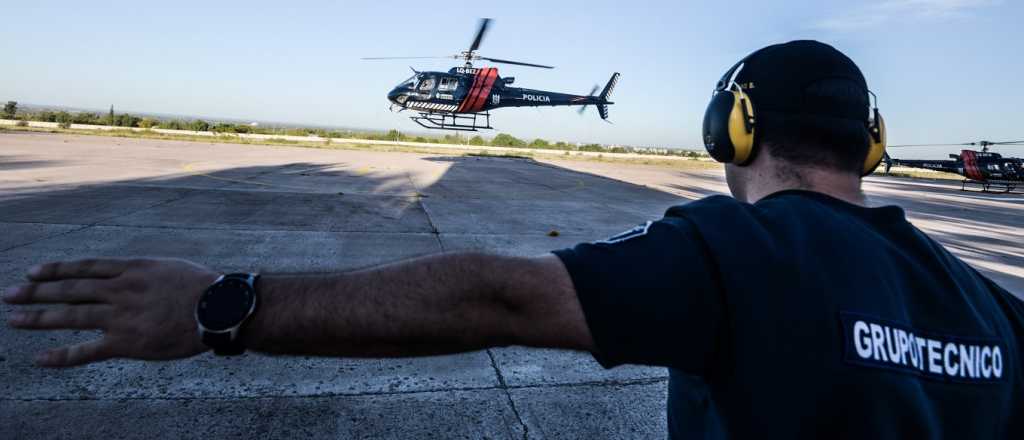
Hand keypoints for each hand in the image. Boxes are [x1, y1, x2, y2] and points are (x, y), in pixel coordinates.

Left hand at [3, 258, 219, 366]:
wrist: (219, 309)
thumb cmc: (203, 288)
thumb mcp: (169, 268)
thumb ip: (144, 273)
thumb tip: (130, 275)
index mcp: (132, 270)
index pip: (85, 268)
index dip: (56, 269)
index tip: (34, 272)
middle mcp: (120, 290)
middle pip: (70, 290)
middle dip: (36, 292)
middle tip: (10, 295)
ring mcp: (121, 316)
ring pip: (71, 316)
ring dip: (39, 318)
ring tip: (15, 320)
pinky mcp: (127, 342)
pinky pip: (88, 350)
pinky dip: (62, 355)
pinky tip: (41, 358)